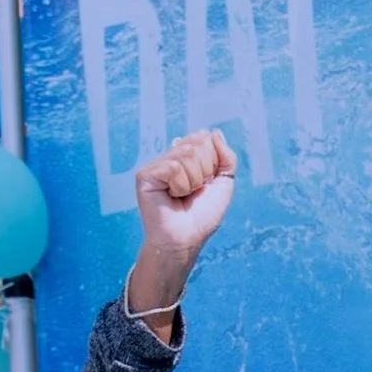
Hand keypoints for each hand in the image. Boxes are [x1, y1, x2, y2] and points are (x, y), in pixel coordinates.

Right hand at [135, 129, 236, 258]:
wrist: (186, 238)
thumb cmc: (202, 216)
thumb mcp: (224, 182)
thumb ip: (226, 156)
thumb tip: (214, 132)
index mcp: (186, 156)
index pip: (204, 137)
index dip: (213, 161)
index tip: (205, 183)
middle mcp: (170, 157)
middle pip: (197, 142)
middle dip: (204, 170)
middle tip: (193, 191)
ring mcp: (156, 166)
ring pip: (187, 154)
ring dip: (193, 181)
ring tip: (182, 196)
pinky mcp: (145, 175)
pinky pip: (173, 167)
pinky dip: (180, 185)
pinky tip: (171, 197)